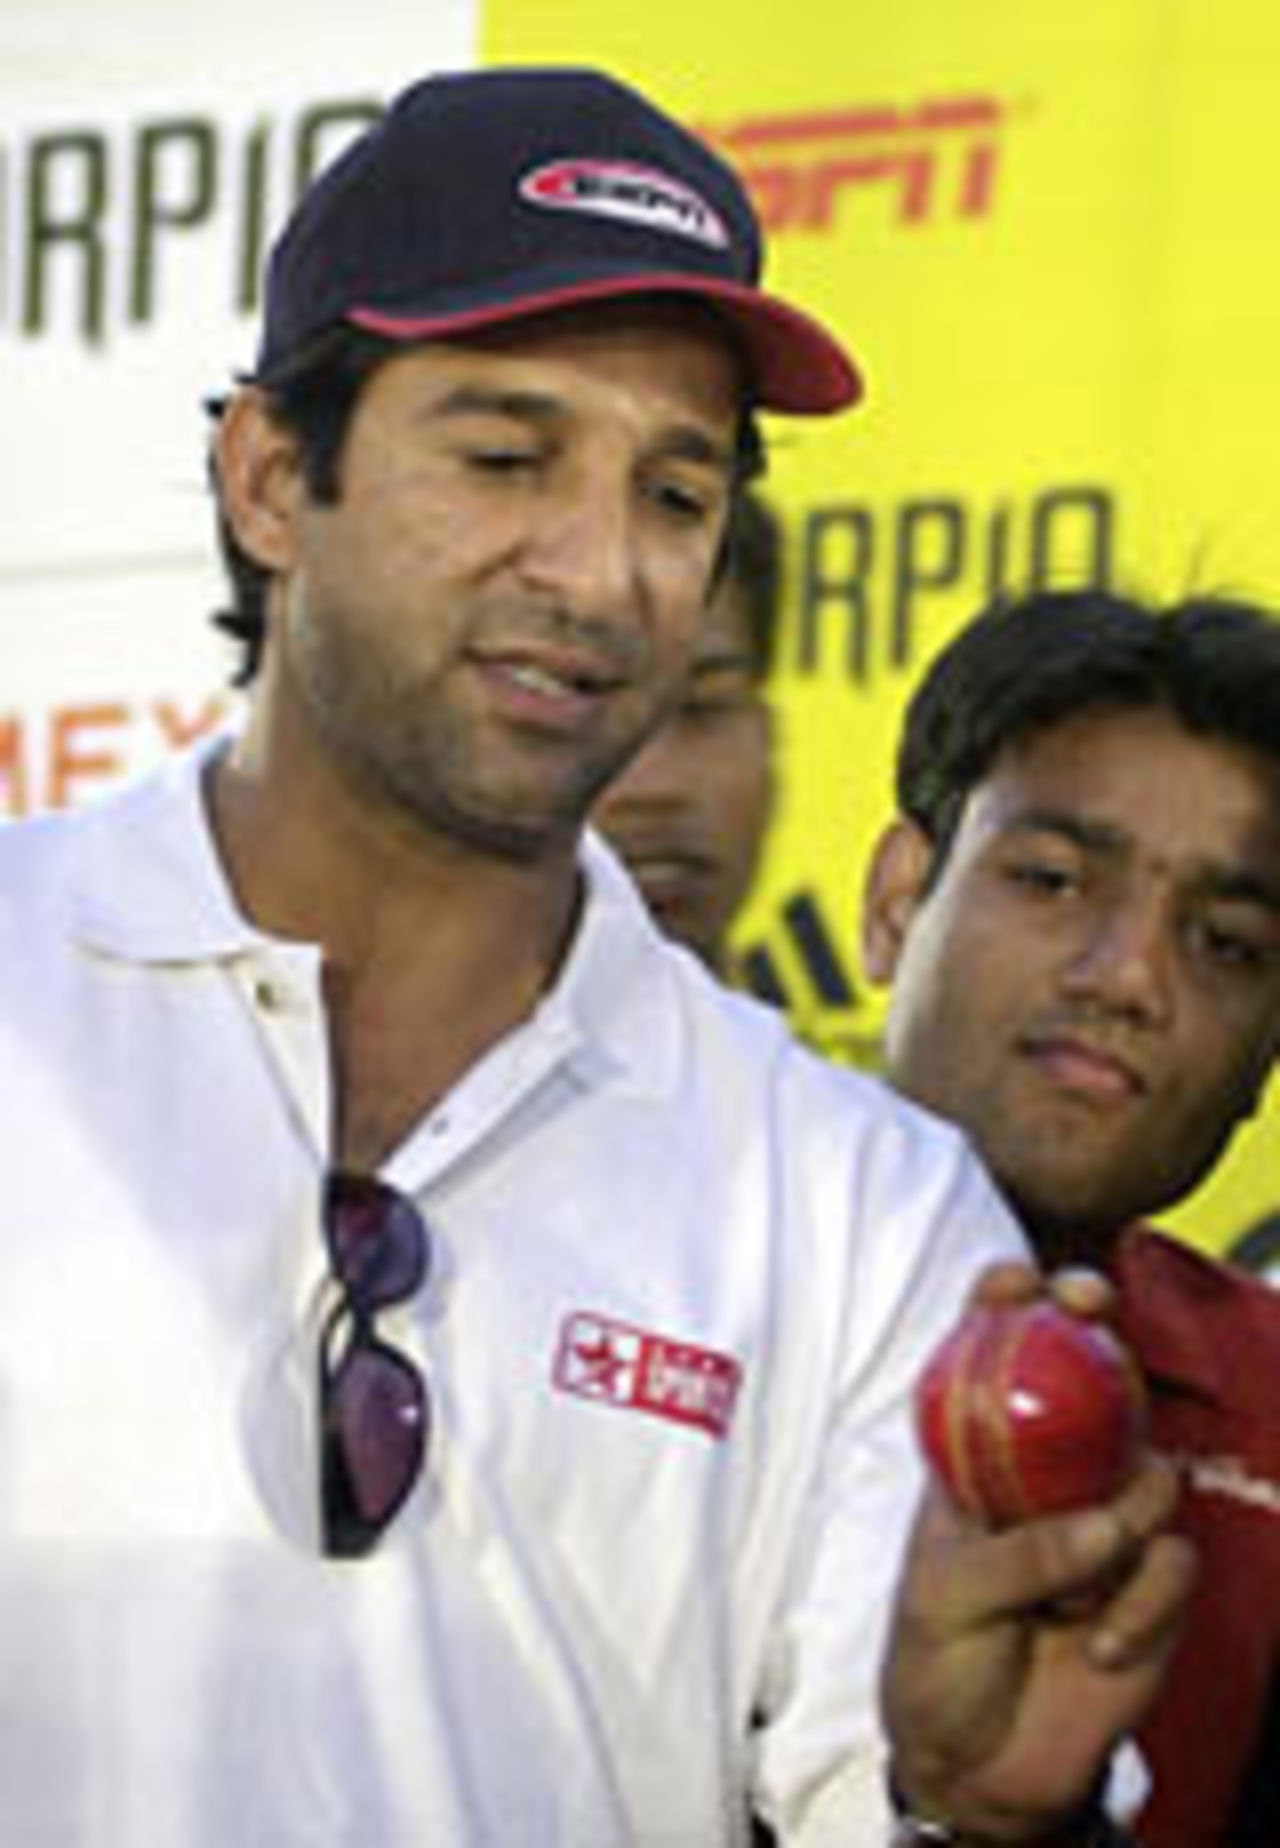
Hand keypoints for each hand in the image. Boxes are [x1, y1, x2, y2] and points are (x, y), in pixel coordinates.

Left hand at [881, 1263, 1196, 1841]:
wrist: (982, 1767)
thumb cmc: (938, 1662)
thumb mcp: (943, 1596)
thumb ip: (1015, 1553)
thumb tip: (1105, 1527)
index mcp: (977, 1463)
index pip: (992, 1362)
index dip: (1006, 1306)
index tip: (1017, 1275)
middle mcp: (1047, 1479)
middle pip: (1090, 1381)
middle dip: (1098, 1331)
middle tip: (1092, 1307)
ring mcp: (1104, 1527)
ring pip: (1147, 1470)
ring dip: (1121, 1518)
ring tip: (1078, 1587)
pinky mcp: (1151, 1586)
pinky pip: (1173, 1561)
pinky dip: (1140, 1605)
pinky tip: (1101, 1647)